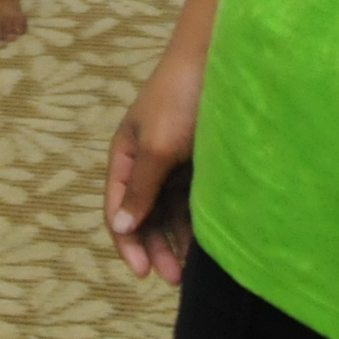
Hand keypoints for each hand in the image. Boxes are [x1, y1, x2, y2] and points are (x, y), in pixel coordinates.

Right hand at [106, 47, 204, 281]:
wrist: (220, 60)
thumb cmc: (179, 100)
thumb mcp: (156, 147)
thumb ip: (140, 188)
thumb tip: (121, 226)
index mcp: (126, 155)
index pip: (118, 208)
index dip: (127, 241)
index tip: (144, 272)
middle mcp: (147, 161)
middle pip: (143, 214)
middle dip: (155, 247)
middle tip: (174, 278)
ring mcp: (175, 163)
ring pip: (171, 211)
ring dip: (177, 240)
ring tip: (193, 270)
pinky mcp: (202, 163)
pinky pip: (194, 201)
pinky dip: (197, 223)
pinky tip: (208, 243)